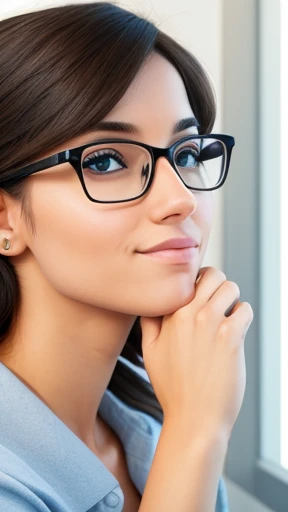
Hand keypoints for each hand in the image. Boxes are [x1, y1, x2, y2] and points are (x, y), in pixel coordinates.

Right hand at [140, 266, 253, 439]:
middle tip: (215, 300)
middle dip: (216, 284)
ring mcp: (212, 324)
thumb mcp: (150, 351)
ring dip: (231, 299)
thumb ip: (150, 320)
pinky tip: (234, 331)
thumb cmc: (172, 388)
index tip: (198, 291)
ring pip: (231, 288)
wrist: (194, 418)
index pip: (186, 276)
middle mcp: (191, 314)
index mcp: (170, 315)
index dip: (195, 280)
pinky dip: (243, 316)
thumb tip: (154, 299)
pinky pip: (245, 309)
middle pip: (212, 275)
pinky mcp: (232, 338)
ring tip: (226, 315)